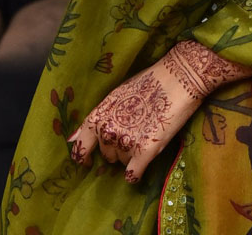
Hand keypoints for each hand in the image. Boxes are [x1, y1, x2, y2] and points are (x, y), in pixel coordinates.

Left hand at [67, 40, 251, 182]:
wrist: (179, 77)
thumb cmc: (148, 83)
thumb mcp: (115, 96)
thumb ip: (96, 120)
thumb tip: (72, 141)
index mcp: (99, 115)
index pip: (81, 146)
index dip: (84, 156)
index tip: (88, 161)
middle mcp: (108, 130)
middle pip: (106, 155)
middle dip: (117, 148)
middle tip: (135, 130)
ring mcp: (126, 141)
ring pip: (121, 163)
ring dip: (131, 156)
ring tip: (145, 134)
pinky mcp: (146, 151)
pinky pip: (133, 174)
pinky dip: (137, 173)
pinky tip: (144, 161)